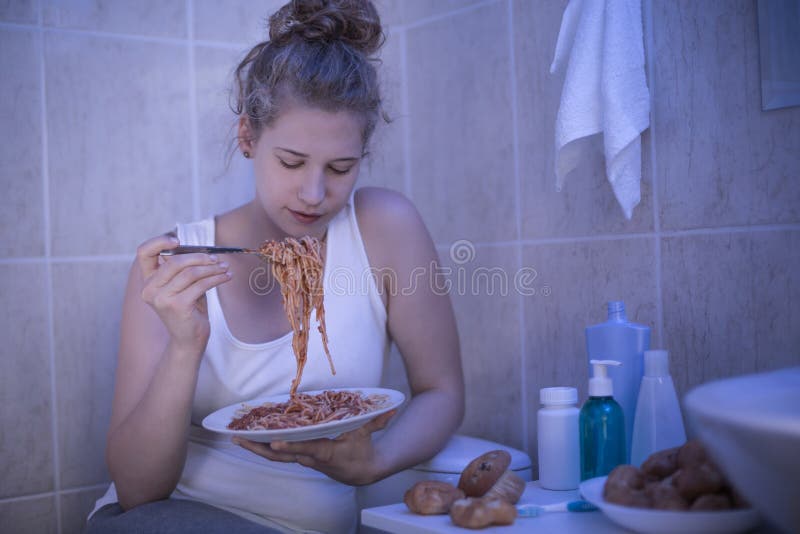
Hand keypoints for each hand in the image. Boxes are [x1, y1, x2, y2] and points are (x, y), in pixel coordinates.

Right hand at [137, 234, 231, 353]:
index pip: (143, 253)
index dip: (159, 242)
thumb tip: (203, 249)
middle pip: (174, 261)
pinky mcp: (178, 306)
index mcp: (148, 281)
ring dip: (212, 268)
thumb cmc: (188, 309)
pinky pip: (201, 285)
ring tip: (225, 268)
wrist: (189, 339)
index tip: (178, 240)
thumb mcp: (183, 286)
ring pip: (190, 272)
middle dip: (199, 257)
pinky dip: (217, 278)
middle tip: (216, 259)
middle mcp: (150, 289)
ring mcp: (162, 298)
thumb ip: (184, 268)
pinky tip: (226, 277)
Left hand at [233, 410, 396, 484]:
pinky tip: (249, 440)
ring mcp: (303, 459)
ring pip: (275, 457)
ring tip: (235, 438)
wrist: (362, 472)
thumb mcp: (368, 434)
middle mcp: (310, 457)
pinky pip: (278, 455)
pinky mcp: (300, 458)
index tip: (274, 443)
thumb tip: (391, 408)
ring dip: (255, 448)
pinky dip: (263, 448)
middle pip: (281, 455)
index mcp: (326, 452)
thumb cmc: (363, 451)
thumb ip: (378, 420)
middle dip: (259, 448)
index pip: (306, 449)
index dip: (291, 447)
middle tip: (239, 439)